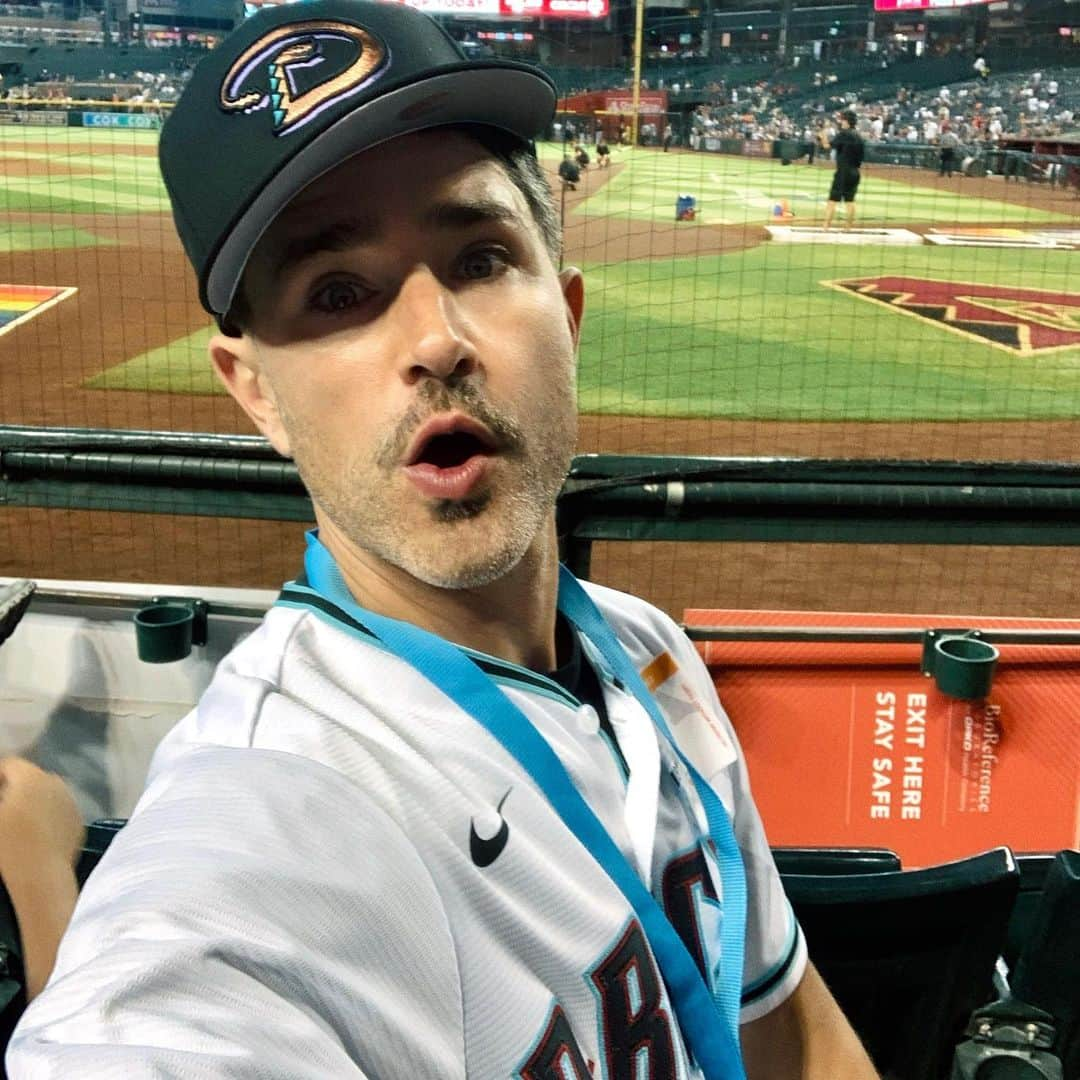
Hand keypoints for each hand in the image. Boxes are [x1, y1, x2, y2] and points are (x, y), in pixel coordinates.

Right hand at [0, 758, 84, 882]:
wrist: (41, 875)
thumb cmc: (8, 844)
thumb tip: (3, 801)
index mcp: (32, 777)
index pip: (10, 765)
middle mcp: (56, 783)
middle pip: (29, 778)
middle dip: (12, 788)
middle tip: (2, 805)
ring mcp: (70, 802)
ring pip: (46, 794)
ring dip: (30, 801)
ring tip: (14, 821)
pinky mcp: (78, 821)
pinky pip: (58, 811)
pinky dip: (46, 817)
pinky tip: (33, 834)